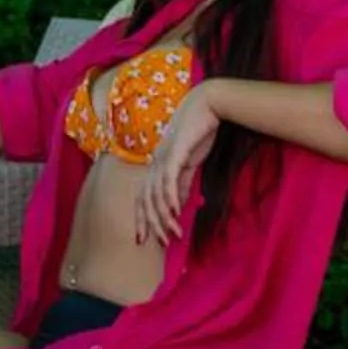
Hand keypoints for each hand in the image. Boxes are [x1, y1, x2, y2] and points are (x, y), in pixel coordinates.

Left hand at [134, 88, 221, 246]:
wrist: (206, 105)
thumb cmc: (198, 133)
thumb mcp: (188, 164)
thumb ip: (181, 185)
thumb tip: (176, 206)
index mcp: (156, 166)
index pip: (142, 198)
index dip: (141, 219)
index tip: (145, 239)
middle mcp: (154, 164)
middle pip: (145, 201)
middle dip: (151, 225)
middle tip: (161, 243)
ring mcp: (162, 158)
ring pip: (155, 194)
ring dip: (163, 217)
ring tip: (172, 234)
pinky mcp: (175, 153)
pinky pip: (168, 179)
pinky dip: (169, 197)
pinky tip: (174, 211)